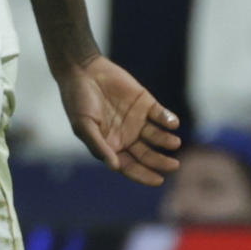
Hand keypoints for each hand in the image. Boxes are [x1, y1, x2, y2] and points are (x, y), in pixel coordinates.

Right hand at [57, 54, 181, 185]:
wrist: (82, 69)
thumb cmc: (77, 99)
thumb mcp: (83, 125)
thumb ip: (99, 145)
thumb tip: (114, 166)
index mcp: (111, 144)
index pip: (130, 166)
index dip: (144, 175)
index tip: (158, 180)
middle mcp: (127, 135)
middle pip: (148, 154)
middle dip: (161, 161)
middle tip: (174, 165)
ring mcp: (138, 120)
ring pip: (158, 137)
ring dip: (166, 141)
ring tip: (174, 143)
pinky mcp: (146, 103)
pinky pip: (162, 116)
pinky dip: (168, 120)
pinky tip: (171, 123)